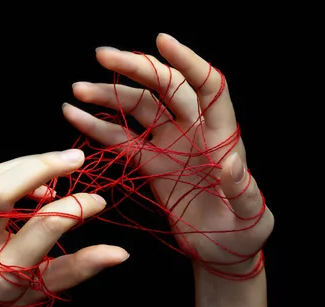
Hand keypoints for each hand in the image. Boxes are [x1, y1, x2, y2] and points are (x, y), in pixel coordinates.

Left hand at [0, 149, 128, 306]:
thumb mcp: (38, 290)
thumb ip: (78, 268)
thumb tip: (120, 253)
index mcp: (2, 271)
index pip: (44, 227)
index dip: (76, 208)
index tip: (97, 201)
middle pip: (3, 188)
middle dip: (44, 165)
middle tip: (76, 158)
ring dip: (29, 168)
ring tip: (55, 175)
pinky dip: (8, 179)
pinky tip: (24, 189)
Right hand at [63, 33, 273, 277]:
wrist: (220, 248)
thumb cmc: (242, 232)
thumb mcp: (249, 217)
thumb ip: (242, 191)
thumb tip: (230, 164)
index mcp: (221, 136)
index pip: (208, 86)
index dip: (187, 61)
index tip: (162, 41)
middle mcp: (193, 131)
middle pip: (164, 87)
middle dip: (134, 68)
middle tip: (101, 56)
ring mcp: (169, 144)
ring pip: (137, 108)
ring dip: (108, 95)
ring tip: (77, 89)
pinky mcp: (150, 163)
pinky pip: (121, 139)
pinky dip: (97, 128)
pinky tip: (74, 117)